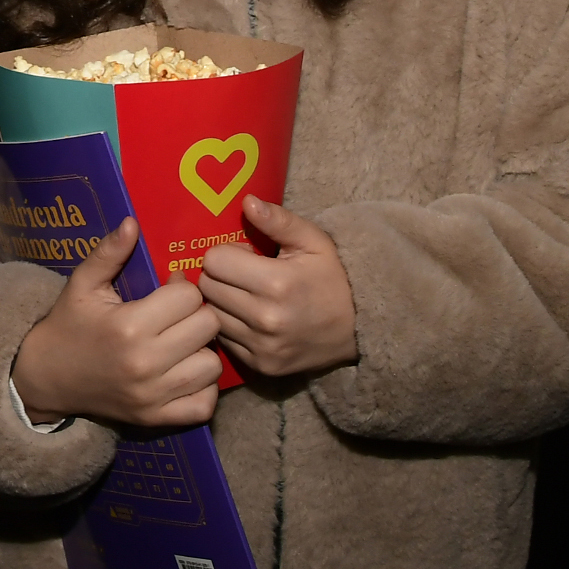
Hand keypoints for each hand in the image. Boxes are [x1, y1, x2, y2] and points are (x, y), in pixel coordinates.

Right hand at [12, 218, 222, 427]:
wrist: (47, 377)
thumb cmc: (69, 324)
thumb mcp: (83, 283)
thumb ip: (109, 252)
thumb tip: (132, 221)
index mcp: (129, 325)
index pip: (189, 297)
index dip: (181, 288)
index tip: (166, 289)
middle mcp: (145, 363)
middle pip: (207, 327)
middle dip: (196, 314)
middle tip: (177, 314)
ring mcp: (153, 395)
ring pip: (212, 366)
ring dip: (202, 350)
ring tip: (182, 343)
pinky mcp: (157, 418)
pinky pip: (204, 404)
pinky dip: (203, 388)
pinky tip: (185, 372)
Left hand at [198, 198, 357, 377]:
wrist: (361, 328)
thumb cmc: (333, 277)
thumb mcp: (313, 241)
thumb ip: (278, 220)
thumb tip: (246, 201)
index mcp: (276, 283)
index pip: (215, 261)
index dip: (226, 252)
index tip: (245, 254)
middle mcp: (265, 319)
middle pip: (207, 288)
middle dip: (219, 275)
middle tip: (242, 273)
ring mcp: (262, 347)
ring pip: (211, 315)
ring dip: (221, 301)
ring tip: (245, 295)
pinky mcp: (261, 367)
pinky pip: (223, 340)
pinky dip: (230, 326)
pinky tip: (250, 317)